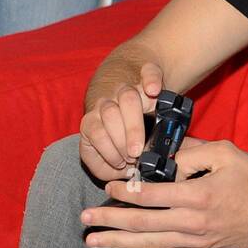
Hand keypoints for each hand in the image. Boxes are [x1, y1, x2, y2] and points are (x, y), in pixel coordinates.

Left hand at [79, 62, 164, 181]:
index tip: (122, 164)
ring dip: (134, 124)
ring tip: (143, 147)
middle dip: (122, 139)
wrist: (135, 95)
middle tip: (134, 157)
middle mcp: (108, 102)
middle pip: (110, 114)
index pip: (95, 132)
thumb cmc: (122, 137)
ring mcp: (128, 88)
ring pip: (127, 97)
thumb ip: (106, 166)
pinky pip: (149, 72)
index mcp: (94, 121)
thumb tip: (119, 175)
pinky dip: (151, 80)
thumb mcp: (108, 155)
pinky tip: (153, 91)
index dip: (108, 150)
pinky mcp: (148, 75)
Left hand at [80, 138, 247, 247]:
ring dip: (118, 243)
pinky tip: (125, 246)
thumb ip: (190, 153)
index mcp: (199, 196)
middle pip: (142, 224)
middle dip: (109, 221)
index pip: (151, 195)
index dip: (125, 192)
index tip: (109, 186)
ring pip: (149, 244)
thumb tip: (161, 158)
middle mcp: (194, 223)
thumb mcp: (225, 154)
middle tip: (84, 218)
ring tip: (93, 241)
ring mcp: (197, 242)